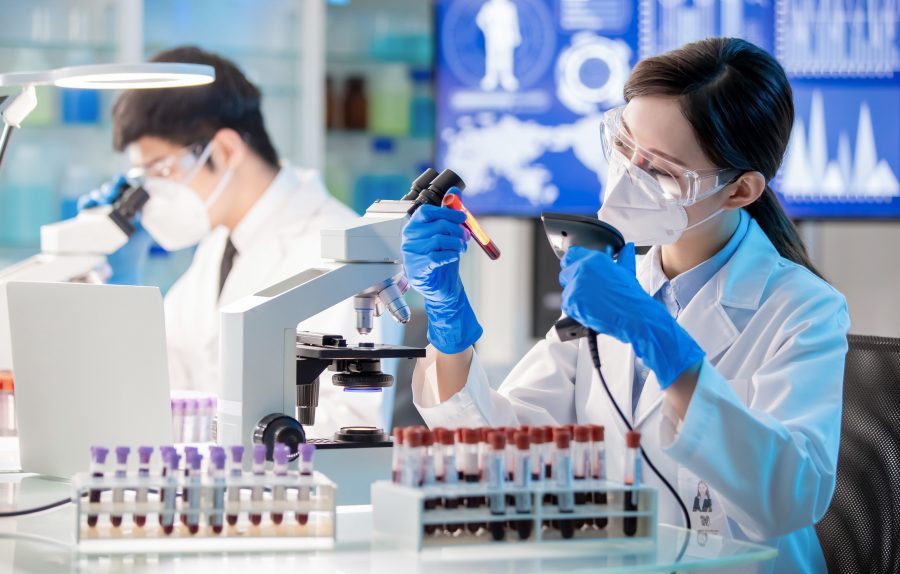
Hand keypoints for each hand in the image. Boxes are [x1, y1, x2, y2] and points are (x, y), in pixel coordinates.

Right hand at [78, 175, 152, 284]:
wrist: (122, 264)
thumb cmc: (135, 246)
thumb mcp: (144, 227)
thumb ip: (146, 212)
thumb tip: (151, 196)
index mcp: (127, 206)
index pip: (124, 188)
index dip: (122, 182)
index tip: (122, 180)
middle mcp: (113, 207)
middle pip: (109, 190)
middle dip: (110, 188)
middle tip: (112, 192)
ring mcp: (101, 213)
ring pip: (96, 196)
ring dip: (99, 194)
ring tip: (103, 198)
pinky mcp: (89, 221)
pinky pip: (85, 207)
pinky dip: (86, 202)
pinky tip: (90, 202)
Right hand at [402, 203, 481, 353]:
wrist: (441, 285)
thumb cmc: (442, 257)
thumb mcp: (447, 233)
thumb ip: (449, 212)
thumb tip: (455, 191)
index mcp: (414, 226)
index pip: (427, 211)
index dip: (447, 212)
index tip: (463, 217)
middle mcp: (409, 238)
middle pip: (438, 226)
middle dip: (458, 230)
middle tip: (467, 237)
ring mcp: (411, 253)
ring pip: (440, 241)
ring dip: (457, 244)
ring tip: (461, 249)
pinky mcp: (416, 268)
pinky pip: (437, 257)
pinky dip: (450, 255)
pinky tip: (452, 257)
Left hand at [559, 244, 704, 387]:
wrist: (633, 316)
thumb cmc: (631, 297)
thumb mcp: (626, 272)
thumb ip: (623, 258)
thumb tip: (628, 249)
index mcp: (594, 259)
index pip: (571, 255)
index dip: (573, 263)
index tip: (575, 269)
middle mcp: (582, 269)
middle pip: (565, 273)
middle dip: (574, 281)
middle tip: (588, 291)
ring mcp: (575, 286)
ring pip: (567, 290)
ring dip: (576, 296)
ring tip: (593, 303)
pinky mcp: (571, 302)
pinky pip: (567, 305)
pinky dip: (576, 309)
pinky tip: (590, 310)